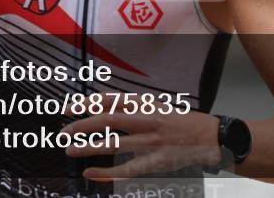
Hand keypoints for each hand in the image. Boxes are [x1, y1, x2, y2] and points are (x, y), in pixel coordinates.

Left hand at [60, 94, 221, 181]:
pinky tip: (91, 174)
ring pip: (114, 144)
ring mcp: (151, 142)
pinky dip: (106, 173)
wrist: (209, 136)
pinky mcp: (156, 162)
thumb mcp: (155, 105)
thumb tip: (103, 106)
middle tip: (64, 131)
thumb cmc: (179, 121)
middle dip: (83, 124)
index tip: (69, 108)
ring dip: (89, 148)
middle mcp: (146, 120)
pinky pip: (127, 169)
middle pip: (109, 119)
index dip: (87, 103)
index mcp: (145, 104)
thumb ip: (132, 106)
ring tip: (70, 150)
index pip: (110, 99)